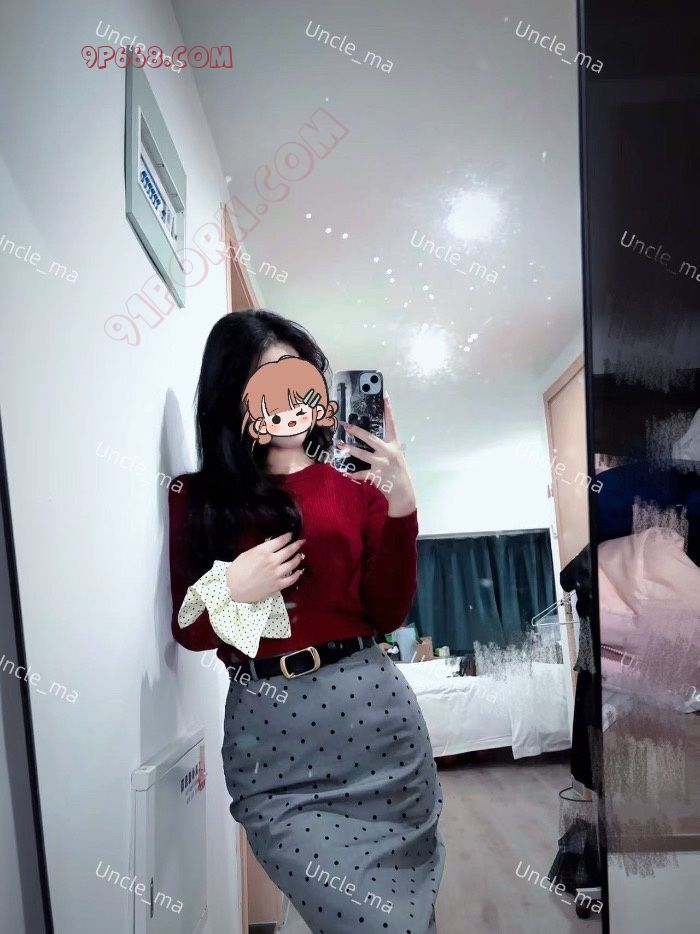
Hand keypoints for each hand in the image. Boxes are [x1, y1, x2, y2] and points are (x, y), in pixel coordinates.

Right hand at [225, 533, 305, 602]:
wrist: (232, 589)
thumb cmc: (236, 571)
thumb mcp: (246, 554)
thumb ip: (260, 550)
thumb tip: (271, 546)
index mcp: (263, 551)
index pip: (280, 541)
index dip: (287, 537)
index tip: (290, 535)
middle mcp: (272, 561)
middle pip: (289, 550)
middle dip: (297, 544)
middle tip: (301, 541)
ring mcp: (276, 574)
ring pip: (293, 564)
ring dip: (298, 558)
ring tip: (300, 555)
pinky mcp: (277, 585)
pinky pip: (291, 579)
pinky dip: (297, 574)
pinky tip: (299, 571)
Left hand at [337, 395, 416, 516]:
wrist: (403, 491)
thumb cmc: (399, 471)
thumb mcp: (396, 455)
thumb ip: (386, 446)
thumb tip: (371, 437)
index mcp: (394, 444)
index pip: (391, 423)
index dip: (388, 409)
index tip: (384, 396)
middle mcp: (388, 452)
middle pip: (370, 438)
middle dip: (357, 431)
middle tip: (346, 425)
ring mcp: (382, 463)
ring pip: (362, 454)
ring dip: (350, 449)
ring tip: (340, 445)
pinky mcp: (376, 475)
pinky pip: (361, 473)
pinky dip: (352, 473)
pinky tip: (344, 472)